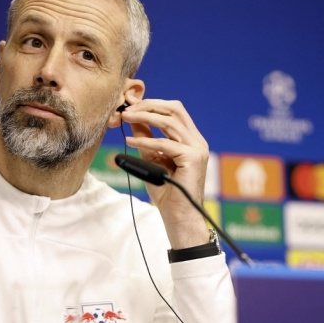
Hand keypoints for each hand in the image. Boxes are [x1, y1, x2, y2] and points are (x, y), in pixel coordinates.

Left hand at [120, 93, 209, 248]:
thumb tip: (133, 119)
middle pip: (175, 110)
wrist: (179, 218)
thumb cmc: (167, 193)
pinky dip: (145, 142)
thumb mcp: (152, 159)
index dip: (152, 104)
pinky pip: (165, 144)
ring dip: (145, 117)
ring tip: (125, 118)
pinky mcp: (193, 159)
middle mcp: (197, 141)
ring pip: (170, 122)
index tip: (130, 104)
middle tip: (127, 109)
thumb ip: (146, 139)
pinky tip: (130, 142)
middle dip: (149, 105)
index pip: (174, 111)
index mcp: (191, 140)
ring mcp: (197, 149)